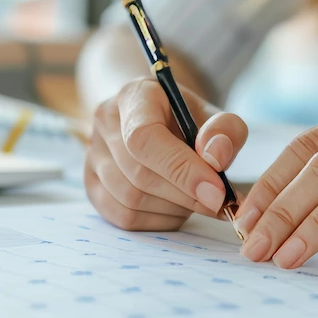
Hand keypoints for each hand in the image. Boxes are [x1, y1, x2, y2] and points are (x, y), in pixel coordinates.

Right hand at [84, 78, 248, 230]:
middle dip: (187, 195)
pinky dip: (159, 220)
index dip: (181, 168)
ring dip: (175, 208)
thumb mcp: (214, 114)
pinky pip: (125, 217)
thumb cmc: (187, 119)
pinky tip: (178, 207)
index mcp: (133, 96)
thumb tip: (216, 157)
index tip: (216, 190)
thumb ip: (225, 129)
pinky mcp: (93, 187)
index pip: (144, 137)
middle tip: (221, 201)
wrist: (158, 121)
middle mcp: (105, 123)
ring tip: (198, 199)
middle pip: (139, 174)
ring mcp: (93, 157)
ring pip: (131, 200)